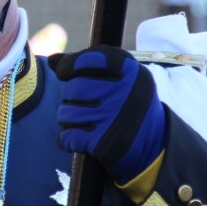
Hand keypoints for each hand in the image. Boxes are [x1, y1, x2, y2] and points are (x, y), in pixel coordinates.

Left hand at [51, 46, 165, 182]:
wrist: (154, 147)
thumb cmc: (130, 106)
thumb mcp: (122, 79)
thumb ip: (88, 65)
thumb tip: (52, 60)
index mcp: (131, 71)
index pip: (89, 58)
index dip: (70, 65)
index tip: (65, 74)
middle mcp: (124, 92)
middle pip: (72, 88)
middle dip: (69, 98)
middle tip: (80, 105)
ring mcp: (113, 117)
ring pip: (66, 113)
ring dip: (67, 120)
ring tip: (80, 123)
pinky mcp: (103, 142)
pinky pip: (67, 136)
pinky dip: (67, 140)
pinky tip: (77, 140)